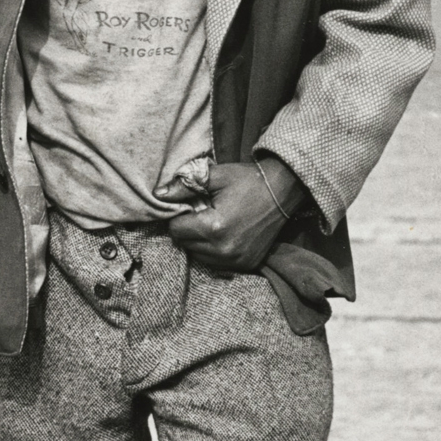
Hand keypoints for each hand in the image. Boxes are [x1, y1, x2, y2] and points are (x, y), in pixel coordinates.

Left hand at [167, 159, 307, 273]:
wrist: (282, 191)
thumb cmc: (248, 180)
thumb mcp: (215, 176)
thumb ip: (184, 185)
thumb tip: (158, 194)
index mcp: (213, 227)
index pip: (176, 230)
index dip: (179, 217)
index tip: (191, 207)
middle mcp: (223, 249)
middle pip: (186, 244)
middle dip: (188, 229)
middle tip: (203, 213)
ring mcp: (236, 260)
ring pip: (199, 256)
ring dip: (200, 242)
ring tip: (214, 223)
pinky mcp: (246, 264)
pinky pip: (217, 263)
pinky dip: (215, 250)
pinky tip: (225, 234)